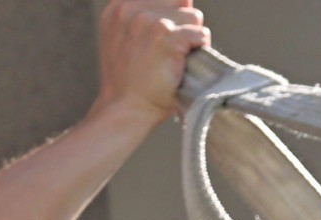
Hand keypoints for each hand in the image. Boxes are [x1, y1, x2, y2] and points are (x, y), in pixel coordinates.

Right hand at [92, 0, 209, 128]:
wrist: (126, 109)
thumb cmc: (132, 82)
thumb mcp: (126, 40)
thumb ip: (146, 18)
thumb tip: (185, 1)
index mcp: (120, 8)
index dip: (172, 17)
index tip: (166, 41)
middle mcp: (132, 9)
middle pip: (180, 3)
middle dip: (182, 27)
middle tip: (170, 54)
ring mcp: (149, 21)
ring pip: (193, 17)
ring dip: (192, 39)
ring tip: (176, 61)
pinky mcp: (167, 36)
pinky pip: (201, 34)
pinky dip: (200, 51)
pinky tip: (185, 66)